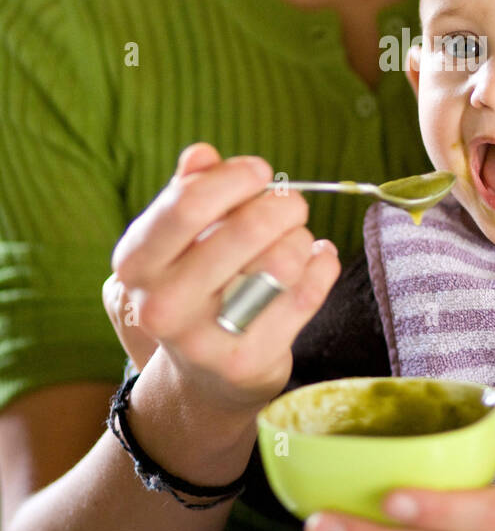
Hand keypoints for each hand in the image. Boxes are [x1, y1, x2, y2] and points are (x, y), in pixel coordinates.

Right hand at [102, 141, 340, 416]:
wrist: (204, 375)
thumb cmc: (197, 284)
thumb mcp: (179, 238)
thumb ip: (189, 190)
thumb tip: (202, 155)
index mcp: (137, 262)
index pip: (188, 205)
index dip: (234, 179)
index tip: (261, 171)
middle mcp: (161, 304)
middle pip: (245, 231)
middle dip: (282, 206)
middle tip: (292, 203)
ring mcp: (203, 339)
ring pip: (281, 263)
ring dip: (301, 239)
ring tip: (297, 240)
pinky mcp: (247, 362)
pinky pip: (304, 296)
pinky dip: (322, 266)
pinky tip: (318, 259)